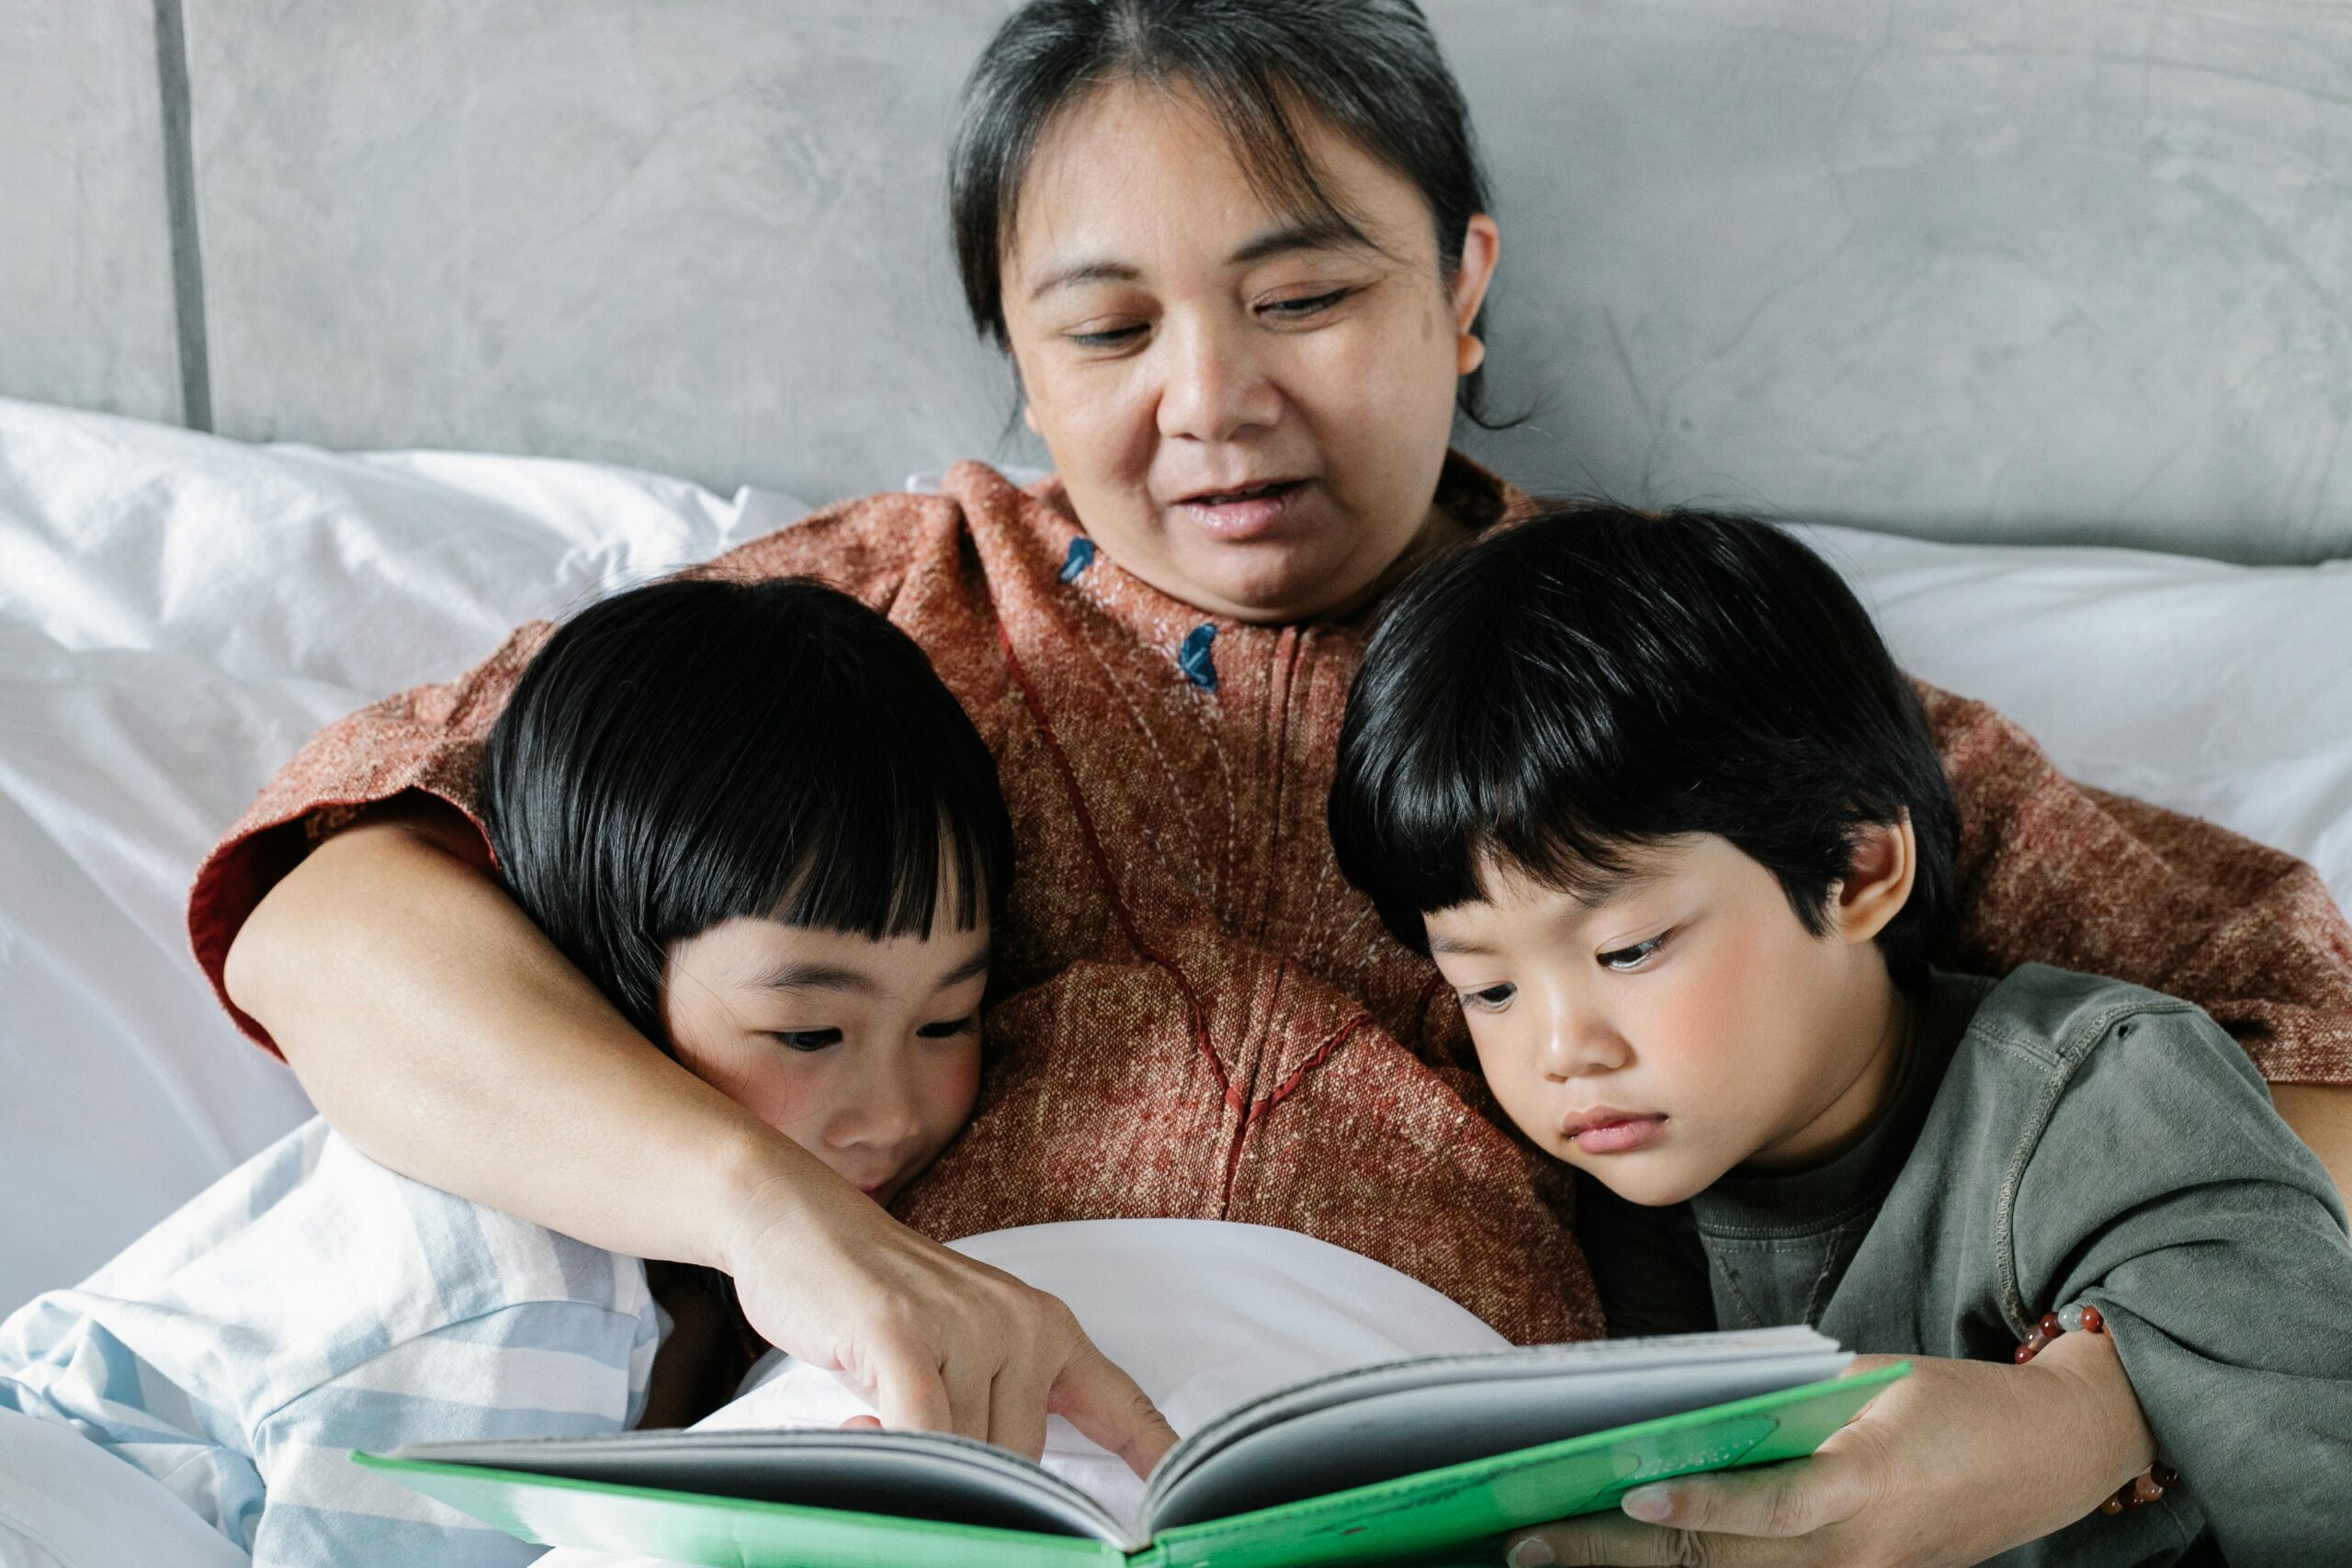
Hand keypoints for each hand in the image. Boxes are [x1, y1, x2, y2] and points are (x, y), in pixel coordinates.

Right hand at [720, 1160, 1177, 1477]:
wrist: (797, 1219)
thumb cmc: (874, 1299)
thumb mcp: (959, 1348)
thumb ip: (995, 1410)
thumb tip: (1009, 1497)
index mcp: (1047, 1328)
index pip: (1120, 1406)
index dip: (1156, 1457)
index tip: (1187, 1500)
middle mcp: (1022, 1324)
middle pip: (1021, 1461)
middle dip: (967, 1470)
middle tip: (901, 1422)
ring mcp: (968, 1325)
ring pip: (967, 1454)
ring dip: (911, 1454)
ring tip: (870, 1403)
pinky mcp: (904, 1333)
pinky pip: (923, 1433)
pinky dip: (897, 1451)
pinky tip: (862, 1423)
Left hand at [1502, 1334, 2153, 1566]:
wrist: (2049, 1456)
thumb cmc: (1948, 1403)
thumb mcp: (1870, 1383)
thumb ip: (1782, 1402)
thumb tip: (1677, 1408)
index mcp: (1866, 1486)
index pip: (1770, 1506)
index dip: (1701, 1506)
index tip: (1628, 1493)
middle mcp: (1856, 1555)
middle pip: (1721, 1562)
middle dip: (1616, 1555)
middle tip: (1528, 1541)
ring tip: (1548, 1557)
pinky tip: (1627, 1562)